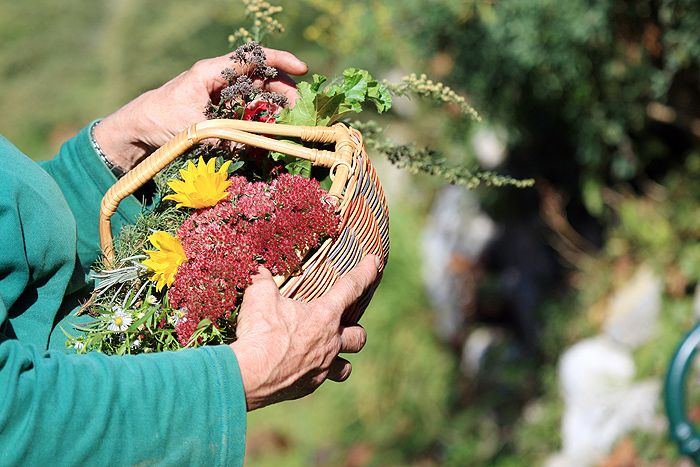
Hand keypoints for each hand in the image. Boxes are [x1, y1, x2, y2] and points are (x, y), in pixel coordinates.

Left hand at [93, 48, 307, 170]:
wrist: (137, 130)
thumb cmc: (160, 122)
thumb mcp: (195, 129)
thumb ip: (227, 135)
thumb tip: (257, 144)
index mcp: (211, 72)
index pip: (252, 58)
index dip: (280, 61)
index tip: (302, 69)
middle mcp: (219, 79)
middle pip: (260, 76)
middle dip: (284, 90)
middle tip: (299, 110)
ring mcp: (220, 94)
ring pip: (256, 93)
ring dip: (274, 106)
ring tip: (288, 122)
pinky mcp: (219, 109)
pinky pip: (247, 109)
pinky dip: (261, 118)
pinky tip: (269, 130)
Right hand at [230, 255, 379, 410]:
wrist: (248, 375)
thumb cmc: (259, 331)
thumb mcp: (259, 296)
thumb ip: (263, 281)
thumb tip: (259, 271)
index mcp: (324, 315)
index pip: (352, 287)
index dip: (366, 272)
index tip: (375, 262)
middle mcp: (330, 342)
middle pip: (359, 336)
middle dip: (356, 329)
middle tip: (343, 325)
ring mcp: (322, 367)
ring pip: (345, 367)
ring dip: (341, 359)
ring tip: (328, 353)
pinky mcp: (308, 386)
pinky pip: (318, 380)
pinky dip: (313, 373)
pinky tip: (298, 368)